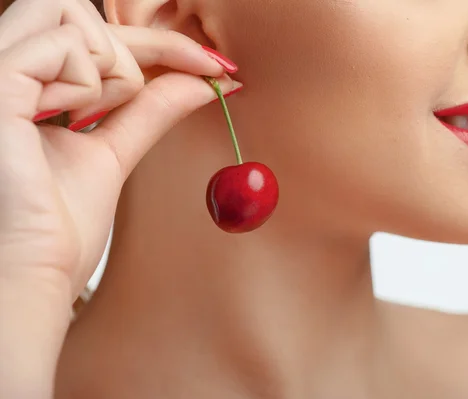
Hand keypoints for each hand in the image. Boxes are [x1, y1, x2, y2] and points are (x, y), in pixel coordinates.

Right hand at [0, 0, 240, 395]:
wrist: (33, 274)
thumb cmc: (57, 226)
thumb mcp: (113, 154)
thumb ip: (149, 111)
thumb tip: (202, 81)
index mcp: (24, 85)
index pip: (93, 36)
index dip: (161, 44)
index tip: (218, 69)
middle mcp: (3, 70)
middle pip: (78, 9)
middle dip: (142, 47)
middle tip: (159, 94)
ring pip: (69, 10)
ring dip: (113, 64)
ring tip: (97, 119)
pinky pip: (62, 44)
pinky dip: (93, 80)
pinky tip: (77, 120)